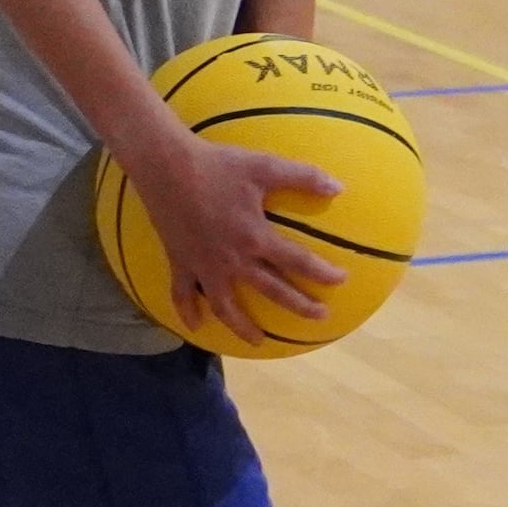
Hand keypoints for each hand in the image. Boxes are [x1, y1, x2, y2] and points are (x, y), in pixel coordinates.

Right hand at [125, 117, 347, 349]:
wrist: (166, 166)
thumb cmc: (218, 165)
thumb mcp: (265, 166)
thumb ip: (303, 177)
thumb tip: (339, 187)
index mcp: (255, 237)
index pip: (297, 262)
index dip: (322, 273)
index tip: (341, 281)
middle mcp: (232, 259)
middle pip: (271, 290)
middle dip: (299, 306)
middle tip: (319, 317)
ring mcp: (204, 265)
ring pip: (226, 306)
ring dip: (243, 327)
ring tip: (258, 342)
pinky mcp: (180, 262)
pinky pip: (182, 294)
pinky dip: (188, 312)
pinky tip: (195, 326)